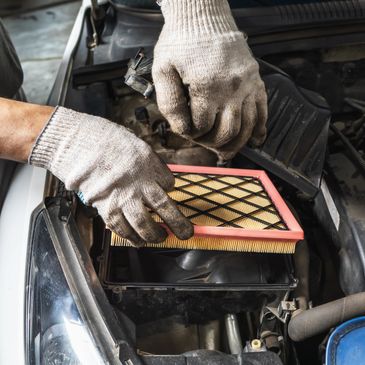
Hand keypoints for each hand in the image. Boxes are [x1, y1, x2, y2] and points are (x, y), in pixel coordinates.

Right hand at [29, 107, 192, 245]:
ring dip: (153, 235)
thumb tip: (157, 178)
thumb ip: (147, 163)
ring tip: (160, 238)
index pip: (169, 182)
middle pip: (164, 207)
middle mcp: (139, 181)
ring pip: (143, 223)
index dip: (170, 189)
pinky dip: (130, 237)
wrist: (75, 142)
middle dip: (178, 224)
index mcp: (148, 163)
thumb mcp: (134, 144)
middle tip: (185, 233)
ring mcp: (122, 196)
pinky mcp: (105, 206)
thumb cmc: (104, 139)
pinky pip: (120, 227)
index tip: (169, 192)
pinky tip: (138, 241)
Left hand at [153, 0, 267, 160]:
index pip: (200, 128)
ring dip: (236, 144)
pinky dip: (260, 129)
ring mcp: (246, 86)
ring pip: (246, 128)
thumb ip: (169, 103)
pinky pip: (263, 111)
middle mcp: (230, 90)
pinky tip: (256, 140)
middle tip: (204, 143)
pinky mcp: (255, 80)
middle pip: (225, 133)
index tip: (186, 131)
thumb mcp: (162, 70)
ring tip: (226, 152)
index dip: (191, 135)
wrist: (204, 14)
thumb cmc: (181, 41)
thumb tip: (181, 128)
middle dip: (212, 144)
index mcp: (206, 88)